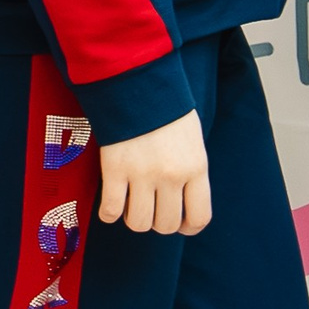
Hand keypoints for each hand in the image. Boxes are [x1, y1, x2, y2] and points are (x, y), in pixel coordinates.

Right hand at [99, 109, 209, 234]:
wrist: (134, 81)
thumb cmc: (165, 109)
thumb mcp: (191, 141)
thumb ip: (190, 171)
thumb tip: (182, 200)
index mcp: (195, 168)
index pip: (199, 217)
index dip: (189, 227)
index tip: (181, 225)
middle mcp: (172, 176)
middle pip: (167, 224)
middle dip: (159, 223)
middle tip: (152, 211)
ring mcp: (142, 174)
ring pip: (140, 222)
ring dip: (135, 219)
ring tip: (132, 207)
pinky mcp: (115, 169)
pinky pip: (112, 208)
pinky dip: (109, 214)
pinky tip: (110, 209)